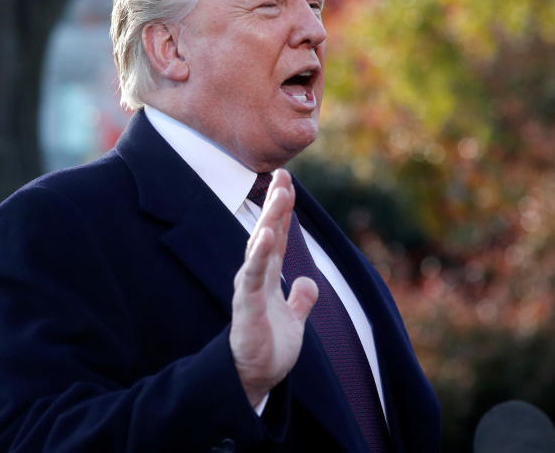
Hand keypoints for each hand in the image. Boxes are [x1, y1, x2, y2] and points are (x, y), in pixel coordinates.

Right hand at [229, 169, 318, 407]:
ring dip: (268, 221)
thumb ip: (300, 299)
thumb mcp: (293, 319)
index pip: (277, 237)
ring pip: (259, 249)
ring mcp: (249, 290)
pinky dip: (258, 255)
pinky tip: (265, 235)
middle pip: (267, 234)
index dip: (282, 211)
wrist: (255, 380)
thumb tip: (308, 283)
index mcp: (268, 278)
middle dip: (275, 205)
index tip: (286, 180)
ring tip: (278, 196)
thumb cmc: (268, 349)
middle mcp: (256, 278)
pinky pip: (252, 276)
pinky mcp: (246, 307)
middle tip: (283, 175)